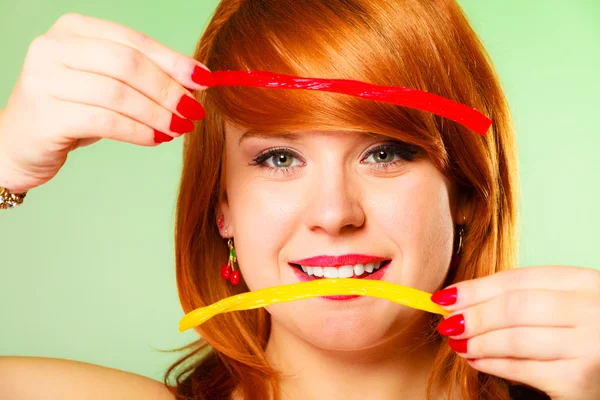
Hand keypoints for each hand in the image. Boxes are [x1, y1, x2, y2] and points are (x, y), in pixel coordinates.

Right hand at [0, 13, 213, 192]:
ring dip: (158, 114)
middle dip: (169, 89)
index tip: (205, 80)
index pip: (134, 41)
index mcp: (73, 29)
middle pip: (128, 64)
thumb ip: (143, 77)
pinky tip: (156, 139)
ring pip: (119, 94)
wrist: (19, 143)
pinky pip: (105, 121)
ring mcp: (44, 79)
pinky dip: (138, 132)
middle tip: (194, 111)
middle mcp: (54, 46)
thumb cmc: (71, 110)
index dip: (173, 61)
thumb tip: (195, 83)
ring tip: (179, 128)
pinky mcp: (45, 114)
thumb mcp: (107, 85)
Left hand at [432, 266, 599, 399]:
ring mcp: (587, 346)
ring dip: (477, 342)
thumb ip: (524, 296)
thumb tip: (462, 299)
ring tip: (457, 343)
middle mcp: (590, 310)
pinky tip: (475, 360)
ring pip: (514, 339)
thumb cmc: (584, 333)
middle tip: (447, 323)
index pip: (516, 279)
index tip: (446, 297)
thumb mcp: (566, 304)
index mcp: (583, 282)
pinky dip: (491, 364)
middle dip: (473, 316)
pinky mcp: (577, 380)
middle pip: (513, 307)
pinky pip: (521, 369)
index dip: (475, 288)